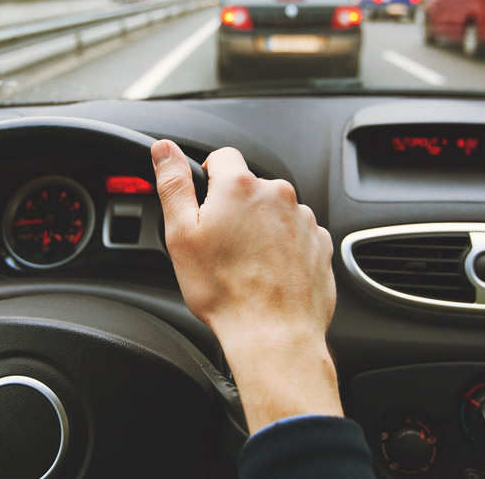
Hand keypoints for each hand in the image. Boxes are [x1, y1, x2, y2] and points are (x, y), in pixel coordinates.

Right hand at [152, 140, 342, 431]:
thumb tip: (164, 149)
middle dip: (235, 209)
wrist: (273, 334)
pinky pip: (296, 235)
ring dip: (261, 229)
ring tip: (246, 266)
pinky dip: (283, 249)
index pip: (222, 157)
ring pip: (274, 212)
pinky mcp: (320, 244)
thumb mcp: (181, 234)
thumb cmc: (224, 291)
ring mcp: (304, 219)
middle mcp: (278, 194)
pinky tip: (269, 274)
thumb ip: (174, 184)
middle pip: (250, 187)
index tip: (205, 207)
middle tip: (220, 246)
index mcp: (240, 186)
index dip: (208, 179)